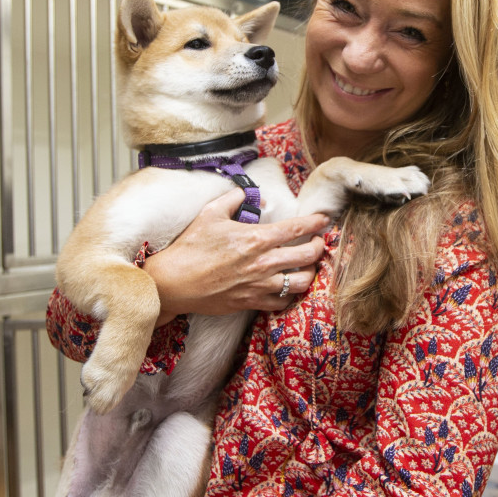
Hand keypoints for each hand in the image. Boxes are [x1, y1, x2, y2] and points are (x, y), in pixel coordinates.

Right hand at [142, 189, 327, 324]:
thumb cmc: (190, 247)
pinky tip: (289, 288)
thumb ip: (234, 198)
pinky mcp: (251, 303)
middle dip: (319, 248)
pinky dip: (290, 295)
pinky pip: (282, 302)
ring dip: (310, 273)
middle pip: (308, 256)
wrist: (174, 282)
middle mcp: (263, 263)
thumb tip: (250, 193)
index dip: (316, 222)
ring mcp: (259, 286)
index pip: (297, 228)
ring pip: (301, 283)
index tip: (324, 219)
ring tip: (308, 267)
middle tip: (318, 243)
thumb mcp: (210, 213)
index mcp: (256, 238)